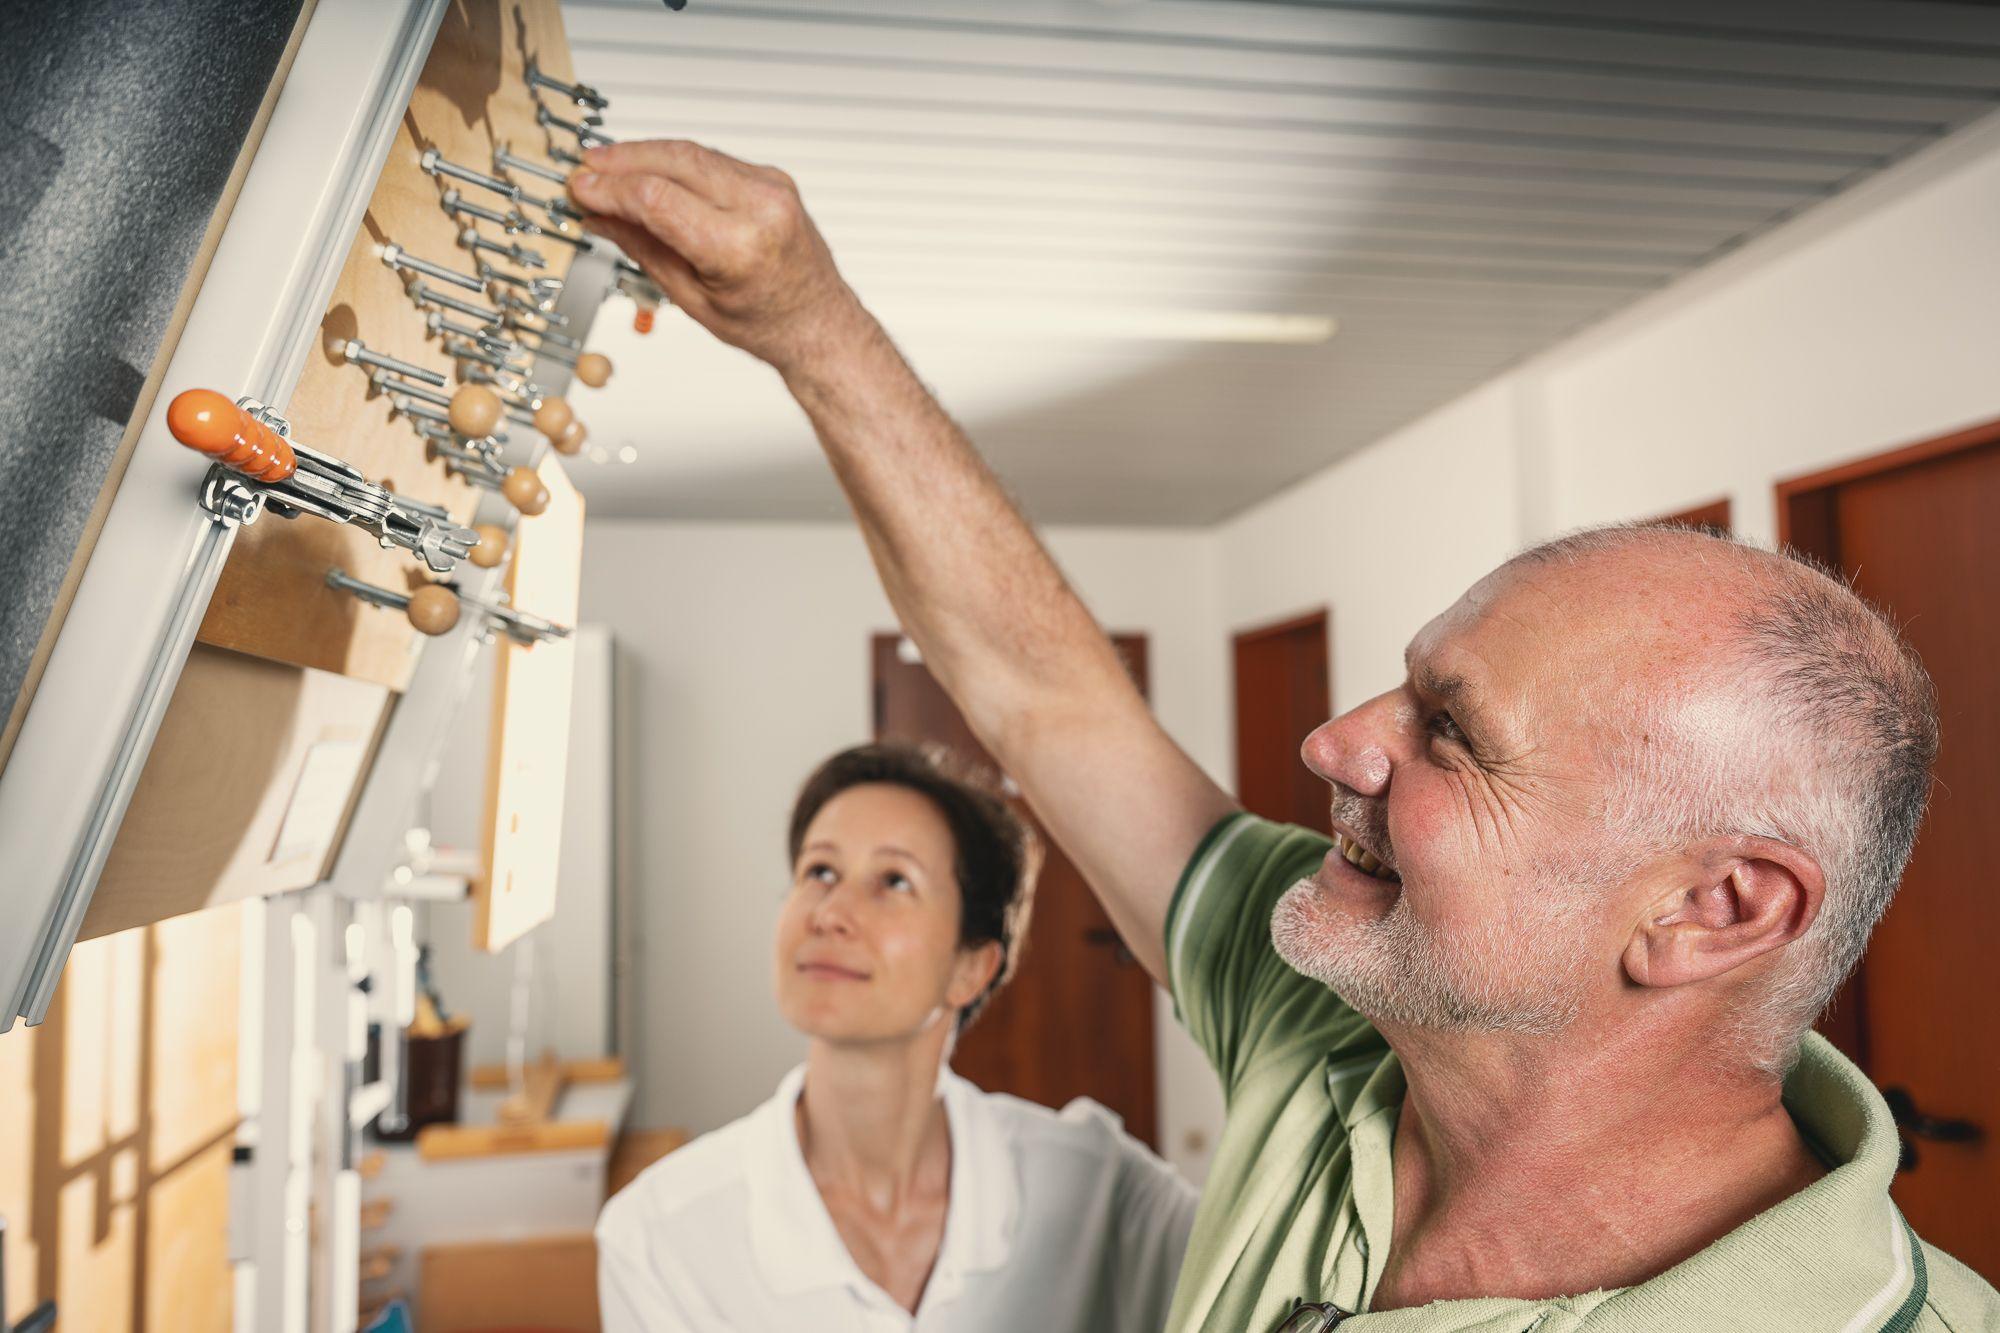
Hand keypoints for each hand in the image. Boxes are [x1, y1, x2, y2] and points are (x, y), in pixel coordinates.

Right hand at [567, 140, 865, 372]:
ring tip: (607, 166)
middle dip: (622, 160)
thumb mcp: (692, 298)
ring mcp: (772, 188)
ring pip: (692, 152)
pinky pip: (712, 159)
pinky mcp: (773, 178)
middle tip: (586, 167)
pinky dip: (675, 161)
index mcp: (740, 247)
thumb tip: (601, 216)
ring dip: (644, 154)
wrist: (819, 324)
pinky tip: (648, 169)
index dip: (610, 189)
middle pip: (674, 162)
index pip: (657, 199)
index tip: (582, 189)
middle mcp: (761, 209)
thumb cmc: (767, 323)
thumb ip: (643, 250)